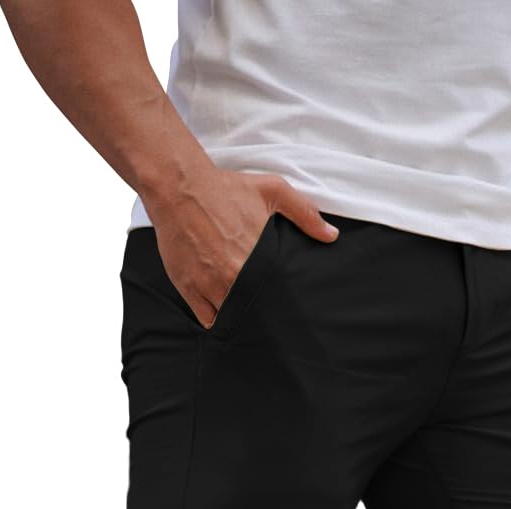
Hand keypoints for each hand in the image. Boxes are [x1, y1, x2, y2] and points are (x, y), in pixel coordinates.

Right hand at [143, 163, 338, 328]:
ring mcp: (209, 286)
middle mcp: (234, 278)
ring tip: (247, 315)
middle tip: (268, 316)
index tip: (285, 307)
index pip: (276, 298)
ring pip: (231, 319)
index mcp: (257, 260)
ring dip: (239, 319)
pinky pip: (207, 320)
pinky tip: (223, 313)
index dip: (281, 306)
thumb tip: (331, 235)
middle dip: (262, 315)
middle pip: (255, 313)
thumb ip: (304, 213)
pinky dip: (216, 320)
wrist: (179, 187)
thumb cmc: (225, 188)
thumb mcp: (272, 191)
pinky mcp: (189, 289)